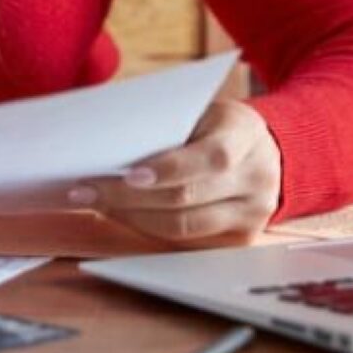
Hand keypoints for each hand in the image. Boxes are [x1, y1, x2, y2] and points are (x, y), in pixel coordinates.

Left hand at [76, 99, 281, 245]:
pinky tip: (120, 214)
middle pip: (187, 199)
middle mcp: (255, 179)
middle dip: (128, 197)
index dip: (168, 170)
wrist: (268, 151)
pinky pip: (185, 240)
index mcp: (245, 136)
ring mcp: (251, 214)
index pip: (210, 159)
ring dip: (131, 216)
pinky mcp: (239, 238)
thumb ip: (168, 128)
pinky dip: (148, 227)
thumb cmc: (218, 126)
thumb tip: (108, 147)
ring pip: (183, 227)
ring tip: (94, 204)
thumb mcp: (202, 112)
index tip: (127, 175)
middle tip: (84, 191)